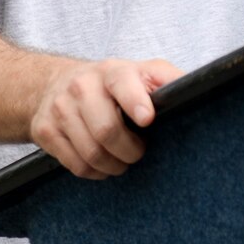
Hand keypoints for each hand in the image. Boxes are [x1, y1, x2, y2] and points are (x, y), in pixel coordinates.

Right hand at [29, 58, 181, 179]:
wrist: (53, 84)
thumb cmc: (111, 84)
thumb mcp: (141, 73)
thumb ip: (168, 80)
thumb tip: (200, 90)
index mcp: (112, 71)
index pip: (123, 84)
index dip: (135, 102)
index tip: (147, 119)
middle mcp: (82, 86)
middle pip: (106, 130)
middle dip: (130, 152)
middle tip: (138, 152)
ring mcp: (59, 108)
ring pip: (91, 154)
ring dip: (113, 166)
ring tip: (120, 159)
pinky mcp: (44, 130)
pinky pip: (76, 166)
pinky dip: (94, 172)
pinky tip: (101, 162)